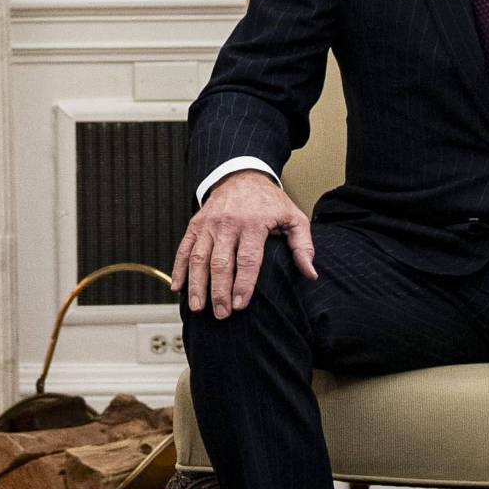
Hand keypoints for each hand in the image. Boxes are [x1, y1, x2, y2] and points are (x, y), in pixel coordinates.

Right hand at [172, 170, 316, 317]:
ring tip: (197, 307)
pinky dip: (179, 268)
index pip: (247, 259)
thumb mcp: (293, 218)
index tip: (240, 305)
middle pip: (220, 262)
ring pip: (199, 257)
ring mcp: (209, 224)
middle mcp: (228, 223)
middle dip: (219, 291)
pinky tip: (178, 287)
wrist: (241, 175)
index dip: (243, 284)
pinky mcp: (195, 224)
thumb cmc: (269, 201)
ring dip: (196, 284)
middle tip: (221, 314)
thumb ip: (303, 246)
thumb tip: (310, 273)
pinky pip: (184, 248)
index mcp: (253, 223)